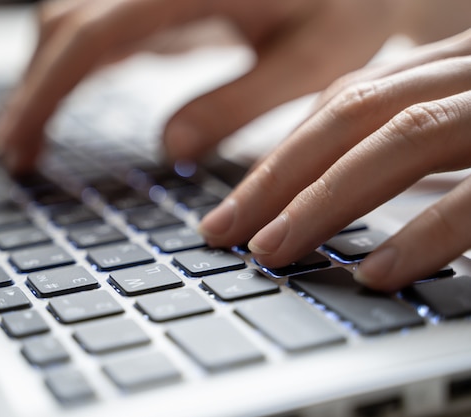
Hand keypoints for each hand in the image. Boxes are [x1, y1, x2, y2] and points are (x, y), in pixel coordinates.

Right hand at [0, 0, 399, 172]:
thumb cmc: (353, 2)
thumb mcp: (316, 59)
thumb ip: (242, 101)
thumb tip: (170, 148)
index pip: (90, 38)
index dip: (45, 94)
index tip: (19, 145)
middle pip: (65, 24)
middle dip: (31, 90)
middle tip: (13, 154)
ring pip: (72, 19)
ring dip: (43, 75)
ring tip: (28, 132)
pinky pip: (98, 23)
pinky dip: (72, 64)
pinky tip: (67, 96)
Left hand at [199, 29, 470, 290]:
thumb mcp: (470, 128)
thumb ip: (419, 145)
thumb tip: (344, 191)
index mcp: (448, 66)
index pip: (348, 101)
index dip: (285, 154)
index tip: (237, 205)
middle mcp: (468, 70)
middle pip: (354, 111)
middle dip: (278, 175)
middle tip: (222, 230)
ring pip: (401, 136)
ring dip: (324, 200)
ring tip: (270, 251)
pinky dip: (423, 233)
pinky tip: (374, 273)